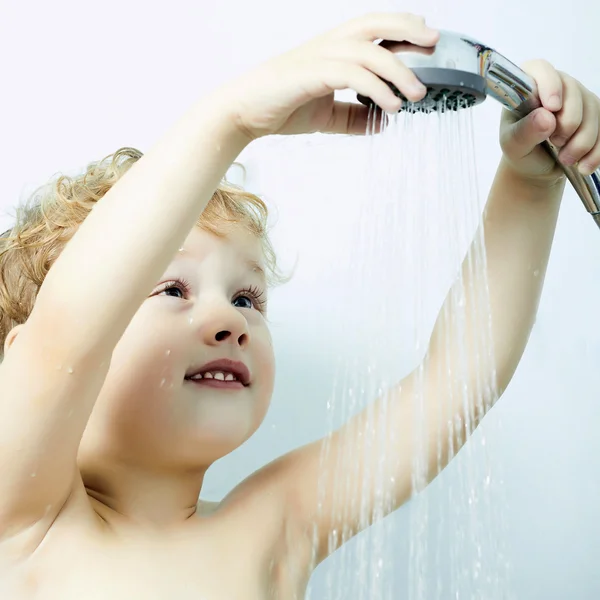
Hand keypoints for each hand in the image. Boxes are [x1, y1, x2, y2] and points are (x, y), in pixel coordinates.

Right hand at [223, 13, 438, 139]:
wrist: (246, 112)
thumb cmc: (282, 106)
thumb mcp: (326, 116)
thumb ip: (353, 118)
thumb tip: (381, 125)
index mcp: (334, 49)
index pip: (374, 29)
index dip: (403, 28)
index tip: (428, 40)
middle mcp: (330, 45)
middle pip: (376, 23)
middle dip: (408, 29)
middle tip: (434, 45)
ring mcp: (320, 56)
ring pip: (370, 52)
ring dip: (399, 71)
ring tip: (417, 95)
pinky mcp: (313, 73)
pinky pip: (353, 75)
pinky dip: (376, 89)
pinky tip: (390, 107)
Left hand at [500, 60, 599, 184]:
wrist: (535, 167)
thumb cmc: (520, 149)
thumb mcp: (513, 145)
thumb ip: (524, 131)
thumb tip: (545, 117)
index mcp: (529, 88)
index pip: (540, 69)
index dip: (549, 84)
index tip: (552, 108)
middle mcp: (557, 87)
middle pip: (573, 91)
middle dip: (568, 123)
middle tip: (554, 142)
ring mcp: (578, 99)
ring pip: (593, 110)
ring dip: (581, 140)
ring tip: (565, 159)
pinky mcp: (595, 115)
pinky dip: (595, 150)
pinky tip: (583, 165)